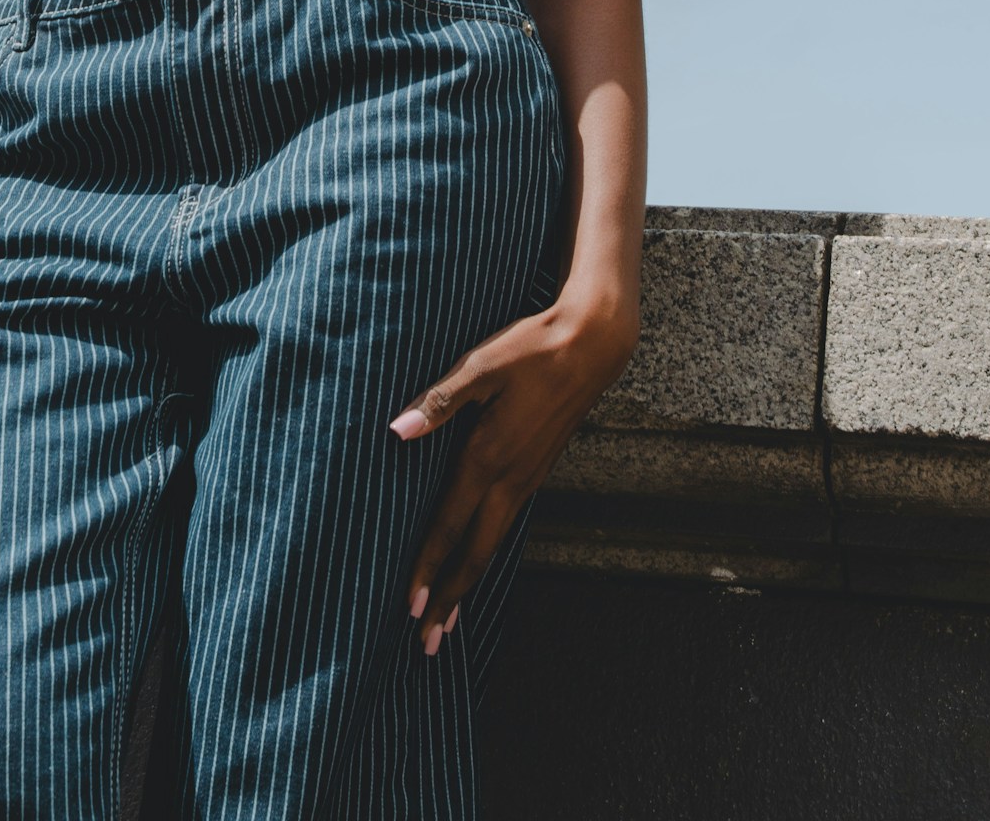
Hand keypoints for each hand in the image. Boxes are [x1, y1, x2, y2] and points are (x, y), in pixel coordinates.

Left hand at [392, 289, 636, 651]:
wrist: (592, 346)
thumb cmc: (532, 349)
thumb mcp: (482, 366)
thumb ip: (441, 401)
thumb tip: (398, 429)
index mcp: (489, 457)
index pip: (451, 526)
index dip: (428, 568)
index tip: (409, 609)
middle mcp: (510, 479)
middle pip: (475, 555)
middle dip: (449, 600)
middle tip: (426, 643)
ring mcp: (527, 479)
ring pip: (492, 545)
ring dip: (467, 583)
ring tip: (447, 618)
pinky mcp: (537, 471)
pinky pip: (505, 526)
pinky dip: (485, 555)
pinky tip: (475, 559)